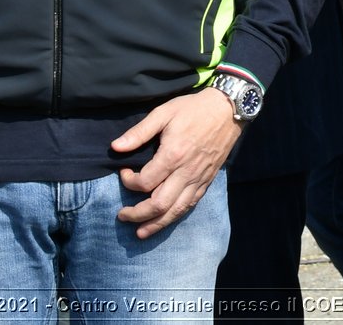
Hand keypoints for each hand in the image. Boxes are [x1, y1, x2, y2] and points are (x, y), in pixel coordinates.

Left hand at [113, 89, 240, 238]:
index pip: (145, 182)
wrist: (227, 110)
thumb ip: (139, 132)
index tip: (123, 173)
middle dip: (137, 214)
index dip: (129, 182)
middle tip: (122, 215)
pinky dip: (176, 216)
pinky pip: (190, 204)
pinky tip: (166, 220)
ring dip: (156, 224)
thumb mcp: (164, 112)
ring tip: (140, 232)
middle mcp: (186, 172)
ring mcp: (198, 179)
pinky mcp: (207, 181)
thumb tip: (115, 147)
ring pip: (176, 210)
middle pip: (159, 204)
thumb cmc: (193, 109)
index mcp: (173, 155)